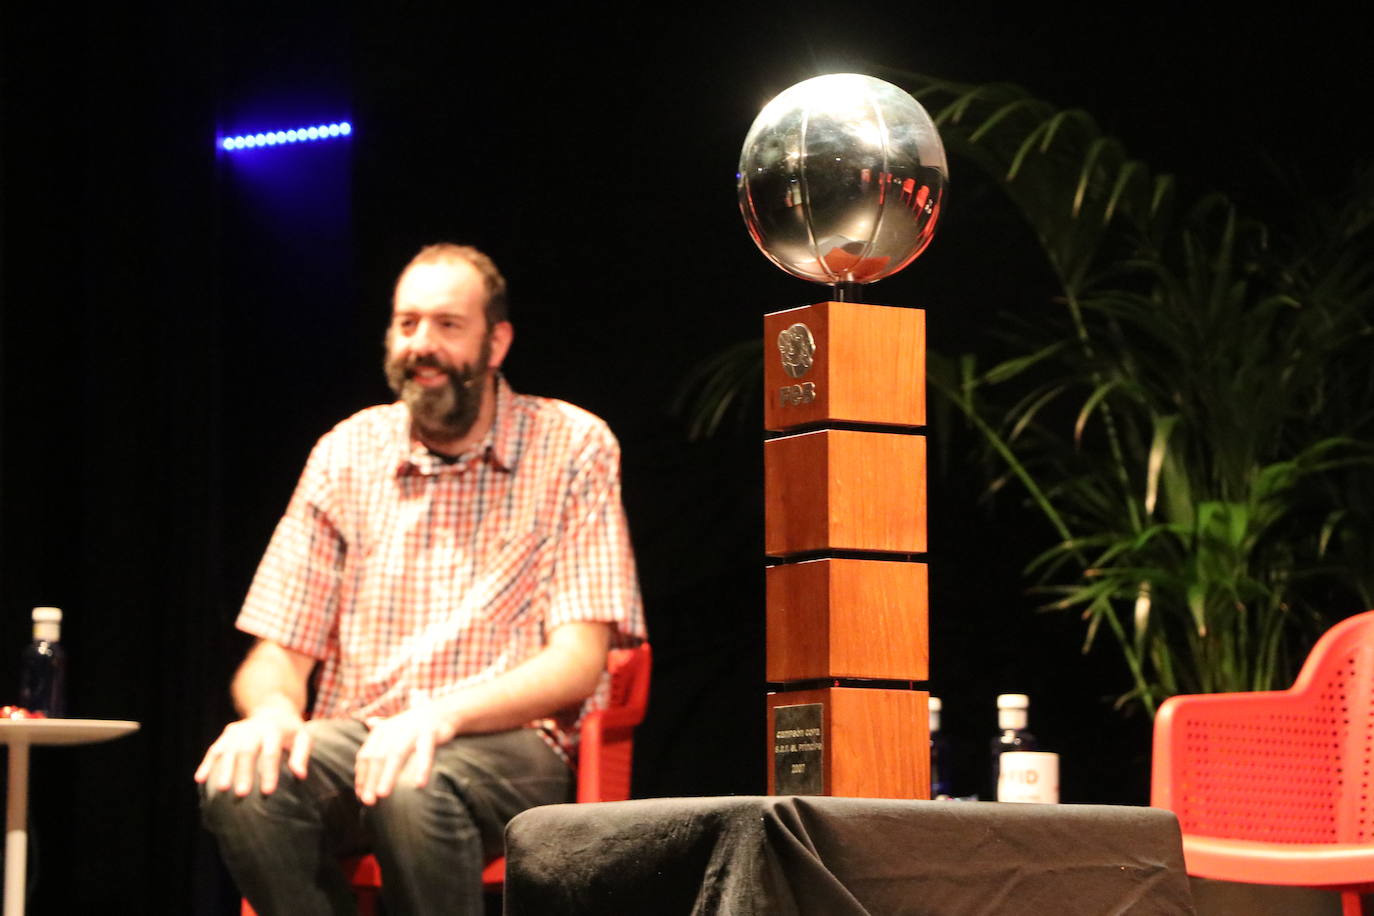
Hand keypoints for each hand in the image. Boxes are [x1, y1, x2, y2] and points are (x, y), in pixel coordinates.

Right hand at [194, 705, 310, 795]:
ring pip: (228, 750)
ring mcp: (237, 731)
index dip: (269, 772)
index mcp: (273, 730)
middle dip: (244, 772)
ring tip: (221, 790)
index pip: (271, 752)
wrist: (272, 710)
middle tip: (242, 794)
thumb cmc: (290, 731)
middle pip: (246, 751)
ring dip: (224, 770)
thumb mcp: (302, 738)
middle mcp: (253, 729)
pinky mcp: (226, 735)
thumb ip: (301, 756)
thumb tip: (300, 776)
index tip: (267, 792)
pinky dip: (206, 764)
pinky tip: (200, 780)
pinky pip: (214, 750)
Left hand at [354, 703, 456, 805]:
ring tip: (382, 794)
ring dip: (388, 775)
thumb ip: (378, 730)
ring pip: (397, 754)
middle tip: (368, 801)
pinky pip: (425, 752)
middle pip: (378, 756)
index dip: (361, 776)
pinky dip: (422, 768)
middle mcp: (394, 729)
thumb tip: (366, 724)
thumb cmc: (415, 724)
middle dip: (371, 779)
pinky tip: (419, 784)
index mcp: (382, 730)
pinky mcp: (430, 733)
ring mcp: (412, 730)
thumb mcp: (394, 726)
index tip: (360, 795)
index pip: (365, 755)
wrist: (444, 710)